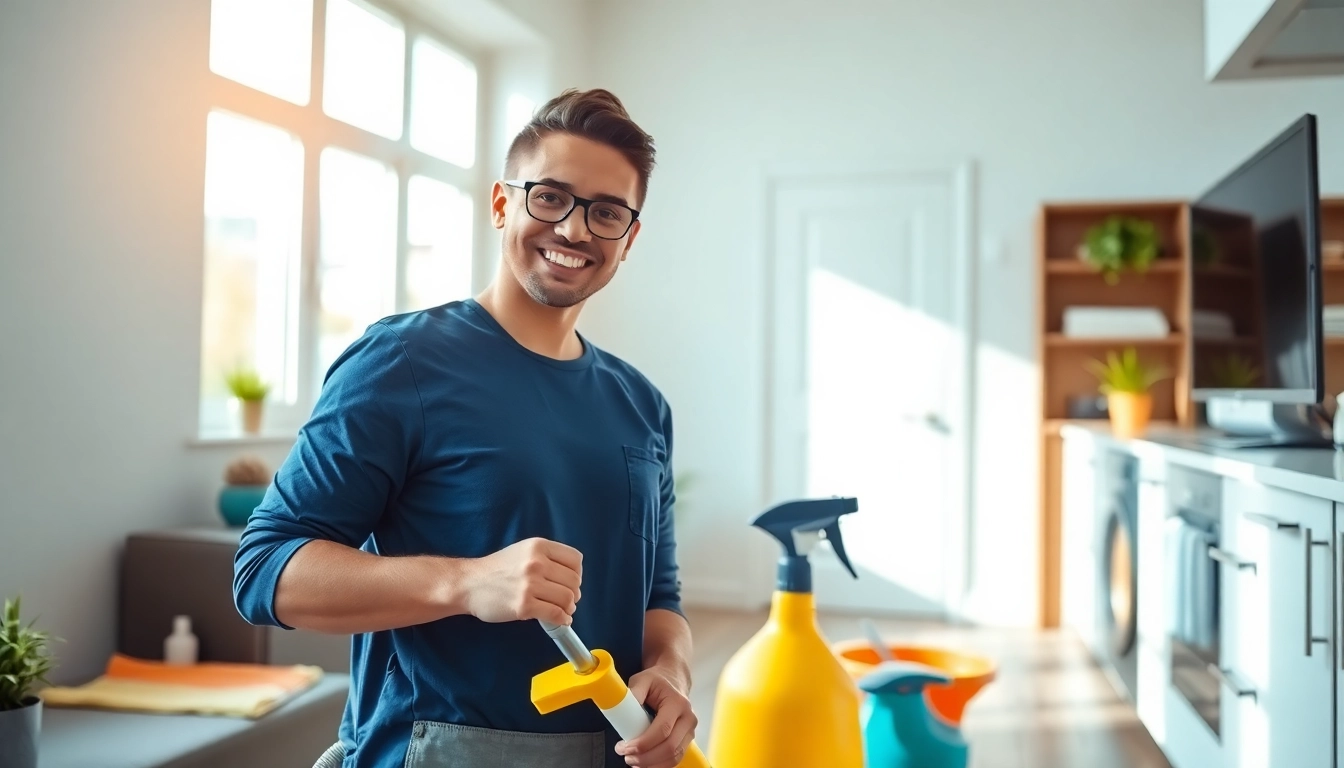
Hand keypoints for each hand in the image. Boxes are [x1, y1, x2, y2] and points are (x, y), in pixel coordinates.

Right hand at [457, 538, 581, 625]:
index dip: (577, 574)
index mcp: (538, 546)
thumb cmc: (496, 570)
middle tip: (567, 600)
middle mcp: (536, 563)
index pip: (575, 560)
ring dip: (569, 608)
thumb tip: (572, 580)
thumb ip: (547, 558)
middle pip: (573, 581)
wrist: (469, 584)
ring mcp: (530, 585)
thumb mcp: (523, 551)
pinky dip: (562, 620)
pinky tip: (560, 620)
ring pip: (567, 598)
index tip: (570, 582)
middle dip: (574, 593)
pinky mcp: (524, 606)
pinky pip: (555, 614)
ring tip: (562, 610)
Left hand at [615, 666, 695, 767]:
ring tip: (632, 760)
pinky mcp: (687, 739)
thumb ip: (632, 693)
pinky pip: (675, 758)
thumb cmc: (657, 681)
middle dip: (645, 757)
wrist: (673, 679)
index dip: (642, 743)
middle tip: (626, 756)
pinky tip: (644, 763)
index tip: (624, 747)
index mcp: (677, 703)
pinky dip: (659, 765)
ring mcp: (690, 731)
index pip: (662, 730)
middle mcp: (688, 718)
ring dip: (652, 764)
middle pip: (669, 748)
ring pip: (674, 757)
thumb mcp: (642, 680)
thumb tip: (620, 709)